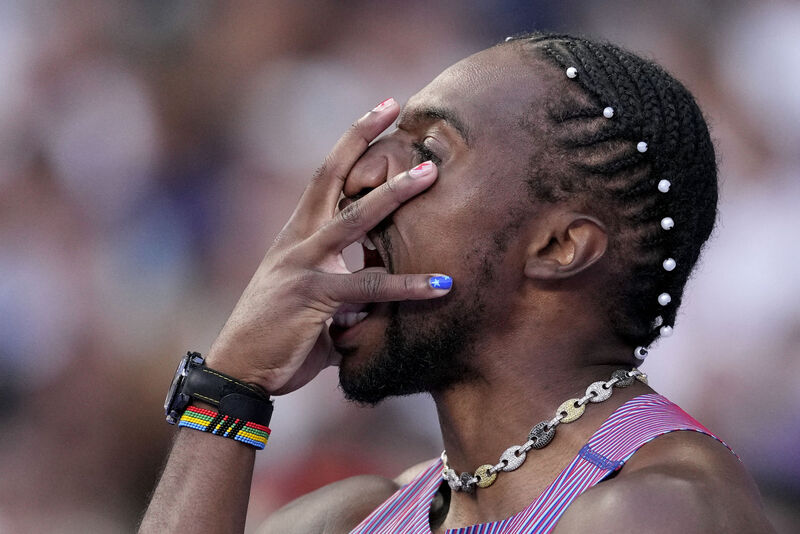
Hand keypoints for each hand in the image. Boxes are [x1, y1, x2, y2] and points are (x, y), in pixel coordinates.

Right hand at [205, 98, 451, 394]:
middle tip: (395, 106)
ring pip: (354, 218)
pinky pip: (369, 286)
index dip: (349, 144)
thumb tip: (379, 305)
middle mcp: (298, 239)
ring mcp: (304, 264)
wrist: (240, 369)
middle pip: (330, 175)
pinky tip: (442, 285)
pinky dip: (408, 286)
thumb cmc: (278, 336)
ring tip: (430, 174)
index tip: (378, 113)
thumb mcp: (315, 304)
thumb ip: (348, 295)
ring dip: (393, 194)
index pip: (324, 178)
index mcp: (297, 235)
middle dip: (362, 138)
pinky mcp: (314, 295)